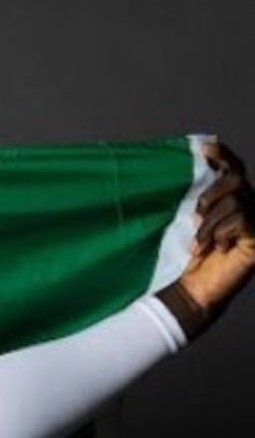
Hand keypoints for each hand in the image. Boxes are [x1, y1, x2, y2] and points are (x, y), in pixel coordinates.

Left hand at [176, 137, 254, 324]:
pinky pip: (242, 219)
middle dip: (211, 194)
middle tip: (196, 214)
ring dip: (211, 223)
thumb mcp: (189, 219)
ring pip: (236, 201)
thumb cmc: (189, 255)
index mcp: (231, 197)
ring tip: (201, 242)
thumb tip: (194, 166)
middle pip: (235, 179)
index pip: (232, 167)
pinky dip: (222, 232)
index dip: (222, 154)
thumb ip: (196, 195)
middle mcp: (248, 205)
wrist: (193, 289)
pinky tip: (218, 247)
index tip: (204, 148)